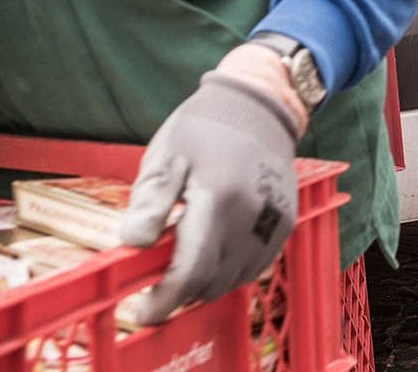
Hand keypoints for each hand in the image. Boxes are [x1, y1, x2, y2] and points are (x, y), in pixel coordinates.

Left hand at [120, 71, 298, 323]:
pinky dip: (230, 270)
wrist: (258, 105)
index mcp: (217, 197)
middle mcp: (251, 217)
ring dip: (205, 281)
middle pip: (212, 281)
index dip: (165, 299)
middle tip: (157, 279)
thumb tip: (132, 244)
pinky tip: (212, 250)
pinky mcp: (285, 224)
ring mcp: (273, 224)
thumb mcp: (166, 154)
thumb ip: (150, 202)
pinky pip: (254, 266)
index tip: (143, 312)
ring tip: (184, 257)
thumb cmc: (205, 126)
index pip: (190, 269)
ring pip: (234, 279)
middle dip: (181, 290)